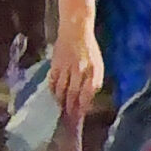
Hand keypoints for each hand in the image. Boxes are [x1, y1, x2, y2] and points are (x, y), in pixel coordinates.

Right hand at [48, 5, 102, 135]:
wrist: (76, 31)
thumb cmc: (90, 49)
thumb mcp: (98, 64)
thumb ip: (94, 80)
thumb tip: (89, 97)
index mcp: (94, 70)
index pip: (88, 93)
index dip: (83, 106)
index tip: (81, 116)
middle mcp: (80, 70)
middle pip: (73, 94)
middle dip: (71, 108)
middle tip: (69, 119)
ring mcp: (67, 68)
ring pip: (61, 90)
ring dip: (61, 102)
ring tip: (61, 110)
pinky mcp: (55, 65)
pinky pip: (52, 82)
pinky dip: (52, 91)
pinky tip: (54, 97)